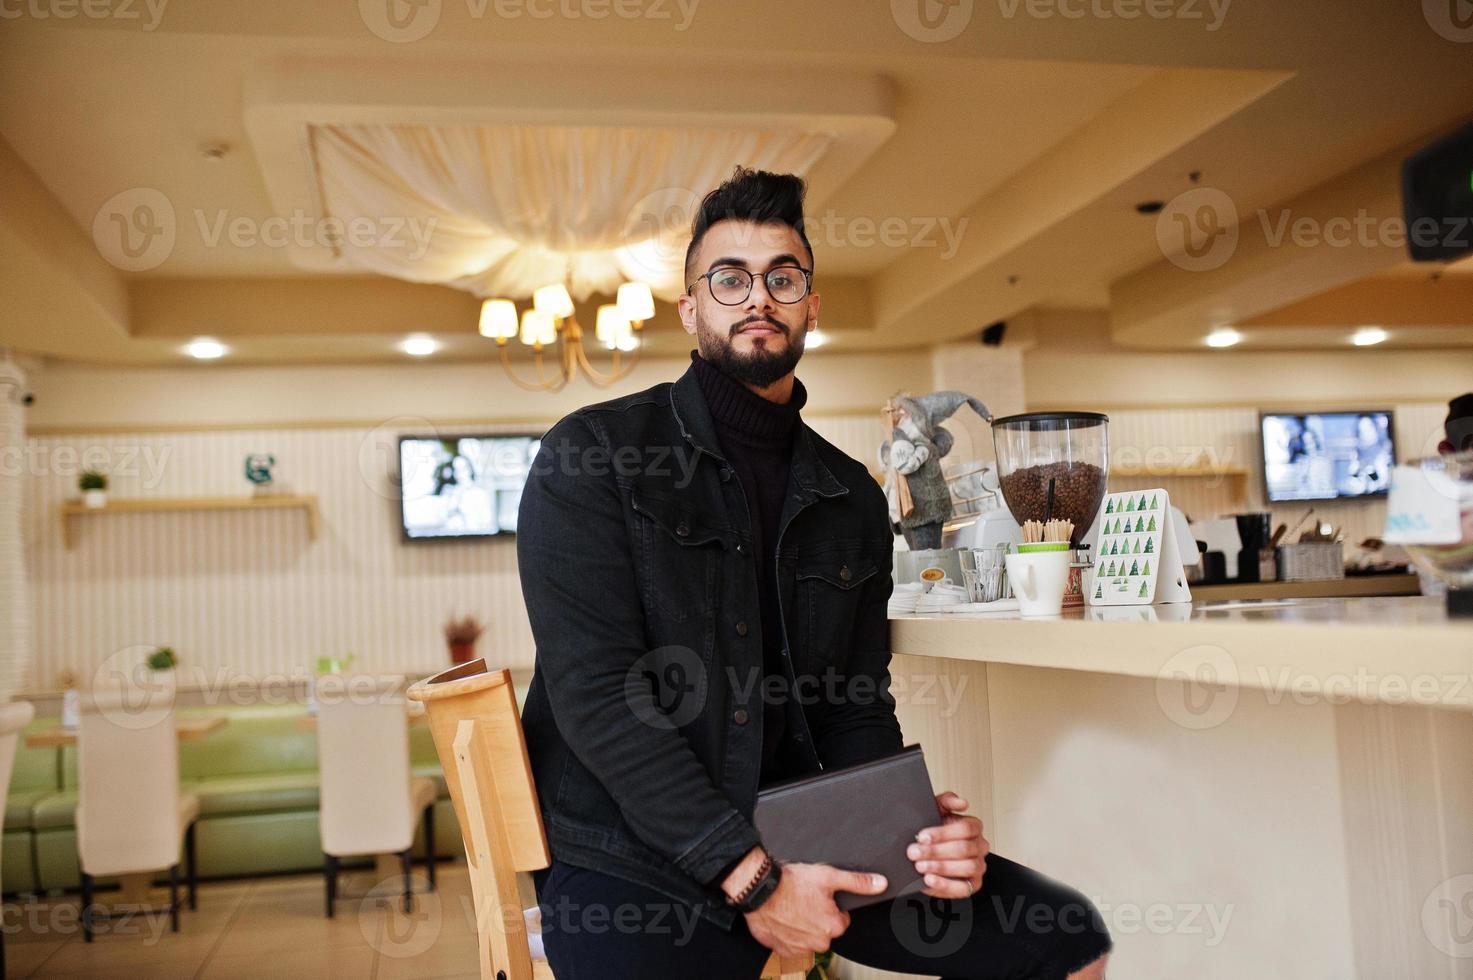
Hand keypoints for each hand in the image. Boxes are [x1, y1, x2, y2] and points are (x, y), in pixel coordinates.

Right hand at [743, 862, 887, 957]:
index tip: (818, 897)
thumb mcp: (829, 876)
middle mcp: (819, 942)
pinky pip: (791, 944)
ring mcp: (800, 948)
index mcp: (833, 926)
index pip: (840, 919)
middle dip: (816, 917)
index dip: (830, 906)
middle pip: (825, 930)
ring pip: (808, 938)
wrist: (759, 890)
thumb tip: (880, 883)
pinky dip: (788, 933)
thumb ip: (858, 882)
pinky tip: (783, 918)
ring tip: (792, 908)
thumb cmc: (791, 883)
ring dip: (802, 926)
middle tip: (804, 901)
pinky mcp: (783, 950)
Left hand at [908, 790, 987, 899]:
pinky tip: (929, 879)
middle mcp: (979, 847)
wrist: (925, 852)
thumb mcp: (935, 810)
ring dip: (940, 867)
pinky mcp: (971, 885)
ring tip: (920, 866)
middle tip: (915, 852)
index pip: (965, 828)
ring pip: (966, 867)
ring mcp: (978, 867)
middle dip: (936, 851)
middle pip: (964, 848)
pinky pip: (962, 888)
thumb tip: (962, 802)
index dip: (943, 833)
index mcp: (973, 827)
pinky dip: (944, 884)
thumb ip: (947, 801)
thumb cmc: (931, 830)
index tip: (923, 836)